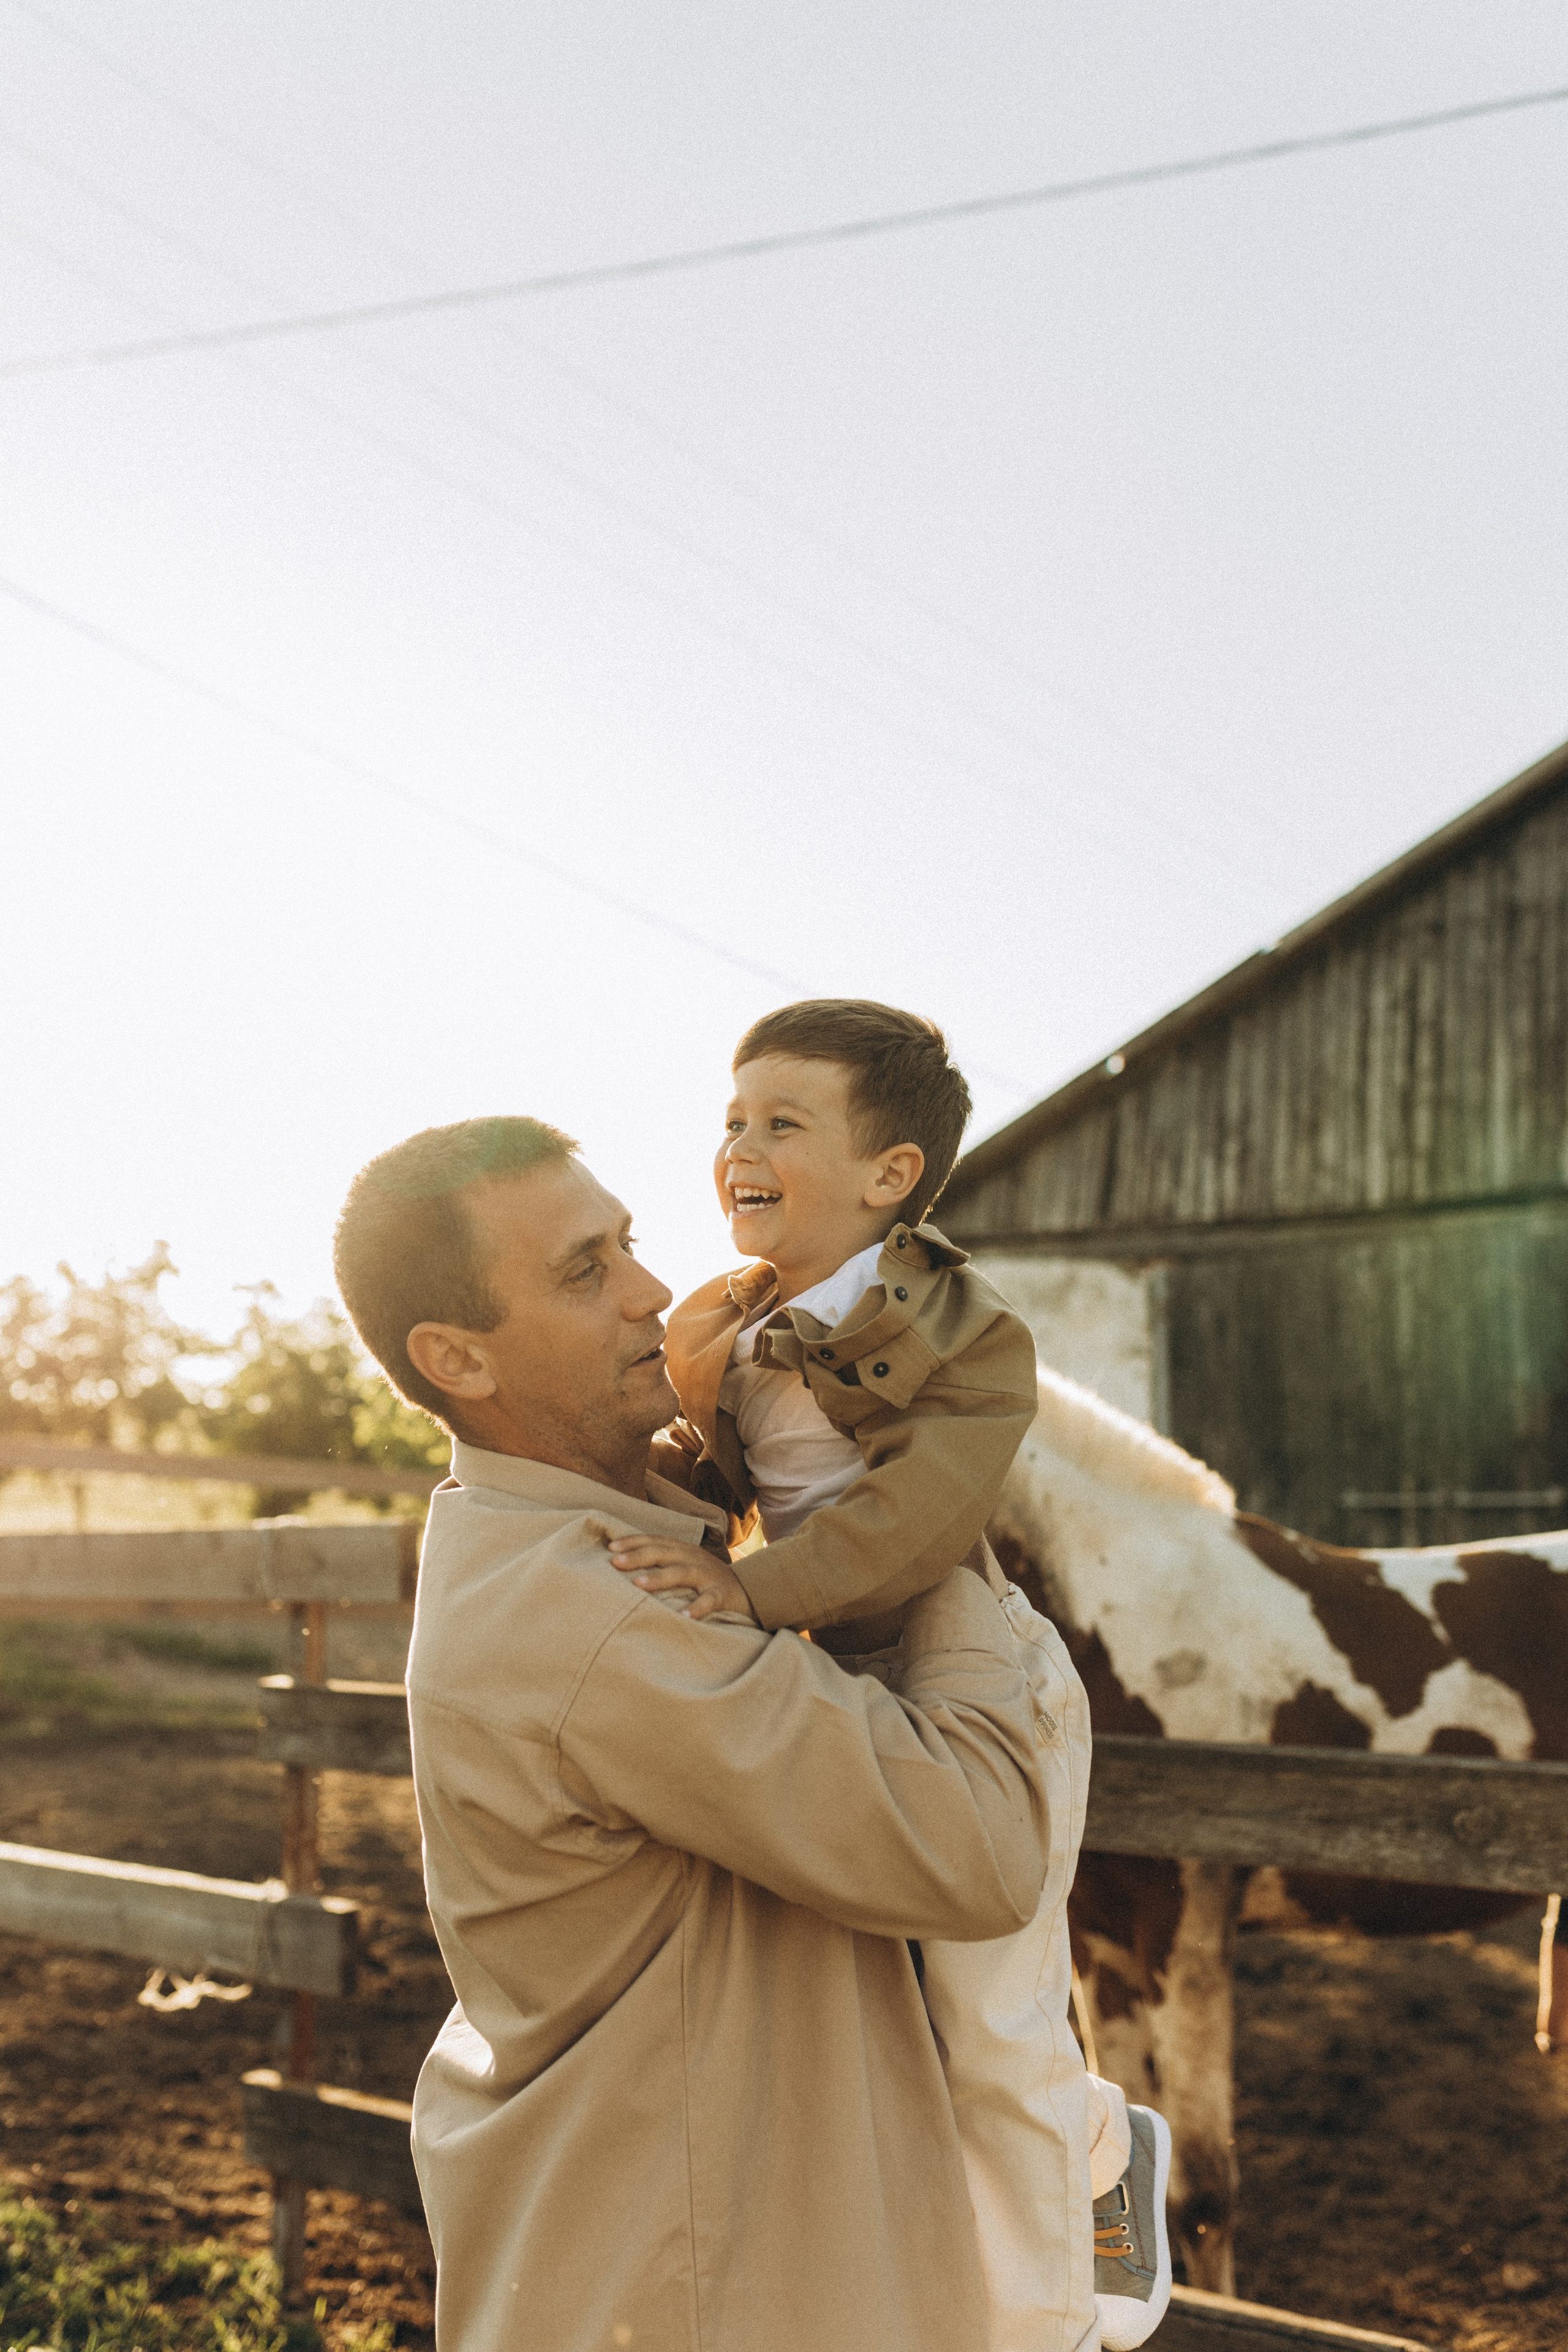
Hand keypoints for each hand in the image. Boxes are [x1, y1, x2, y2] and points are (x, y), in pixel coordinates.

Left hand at [607, 1534, 759, 1623]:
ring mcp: (708, 1575)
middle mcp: (694, 1558)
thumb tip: (621, 1566)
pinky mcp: (722, 1594)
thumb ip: (661, 1563)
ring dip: (659, 1577)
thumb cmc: (704, 1579)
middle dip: (639, 1556)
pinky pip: (710, 1600)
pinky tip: (685, 1616)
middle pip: (664, 1552)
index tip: (610, 1549)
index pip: (655, 1541)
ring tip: (638, 1584)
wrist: (748, 1590)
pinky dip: (698, 1607)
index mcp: (683, 1549)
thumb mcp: (684, 1564)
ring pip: (682, 1572)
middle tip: (615, 1562)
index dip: (633, 1542)